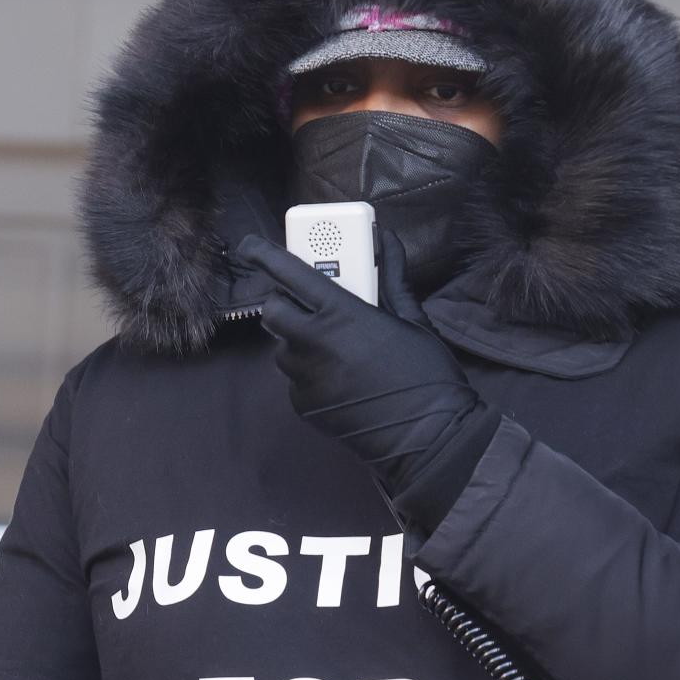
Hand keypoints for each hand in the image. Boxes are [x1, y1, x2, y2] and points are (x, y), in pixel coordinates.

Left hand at [235, 230, 481, 500]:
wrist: (428, 438)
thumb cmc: (426, 377)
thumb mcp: (412, 321)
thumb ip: (392, 278)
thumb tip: (387, 241)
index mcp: (342, 315)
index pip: (289, 273)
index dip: (263, 255)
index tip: (250, 247)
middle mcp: (315, 344)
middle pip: (273, 310)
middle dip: (283, 302)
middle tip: (305, 304)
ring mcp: (306, 378)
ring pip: (282, 347)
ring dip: (298, 341)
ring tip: (333, 347)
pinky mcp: (304, 405)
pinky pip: (295, 380)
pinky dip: (310, 373)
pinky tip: (340, 379)